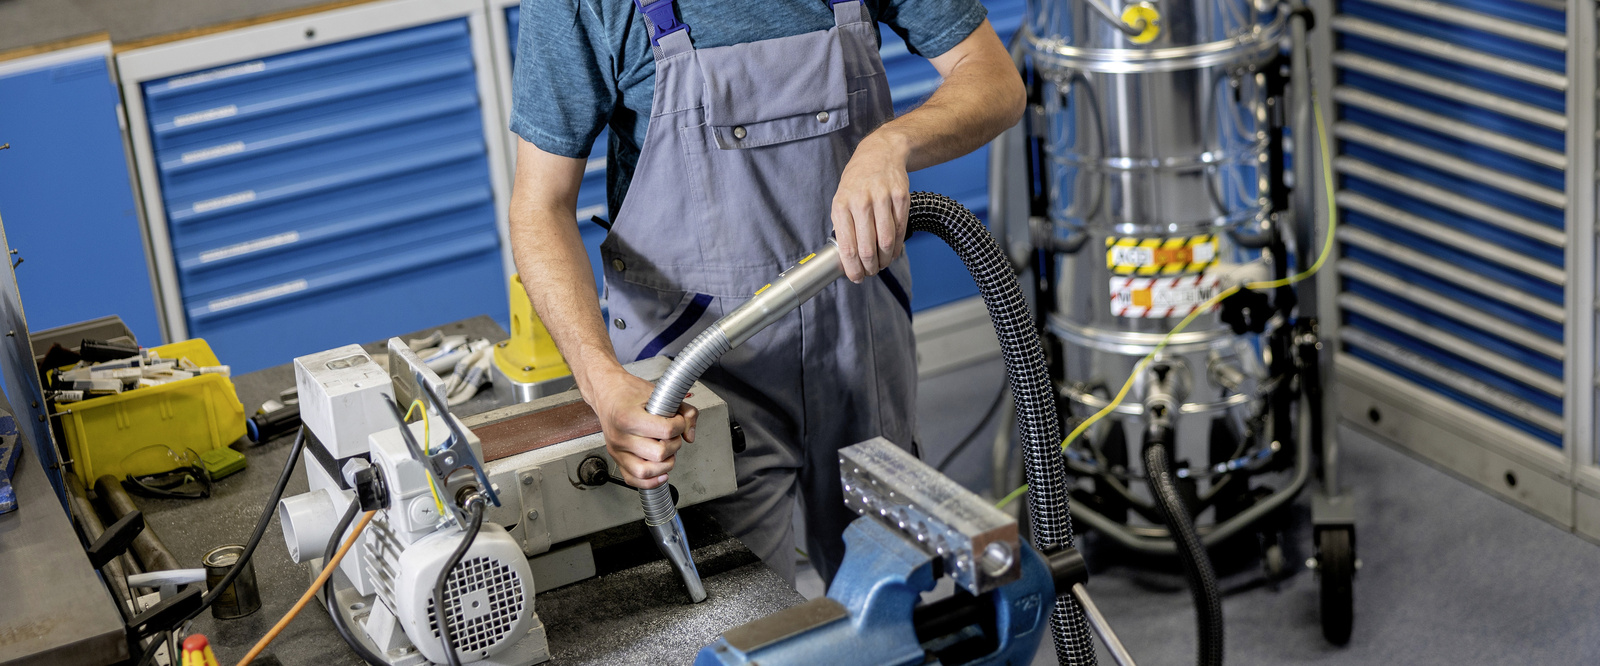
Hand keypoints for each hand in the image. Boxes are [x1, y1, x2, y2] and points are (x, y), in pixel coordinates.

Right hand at [586, 367, 696, 487]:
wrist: (607, 393)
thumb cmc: (630, 392)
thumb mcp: (660, 393)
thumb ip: (684, 411)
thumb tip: (690, 435)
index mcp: (628, 417)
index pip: (666, 431)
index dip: (680, 426)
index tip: (678, 421)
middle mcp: (620, 437)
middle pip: (659, 453)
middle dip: (674, 445)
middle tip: (672, 436)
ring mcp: (617, 450)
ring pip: (646, 472)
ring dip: (664, 464)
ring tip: (666, 451)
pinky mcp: (617, 459)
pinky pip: (633, 480)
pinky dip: (650, 481)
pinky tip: (660, 471)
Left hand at [832, 132, 910, 282]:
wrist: (881, 153)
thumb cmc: (858, 181)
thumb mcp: (842, 199)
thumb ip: (843, 226)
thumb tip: (846, 259)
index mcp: (841, 205)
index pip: (847, 247)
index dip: (853, 269)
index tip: (856, 277)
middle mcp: (860, 201)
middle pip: (867, 248)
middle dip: (870, 267)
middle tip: (871, 272)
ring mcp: (882, 198)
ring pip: (886, 242)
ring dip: (885, 259)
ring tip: (883, 264)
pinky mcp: (901, 197)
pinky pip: (900, 229)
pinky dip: (897, 245)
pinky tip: (893, 250)